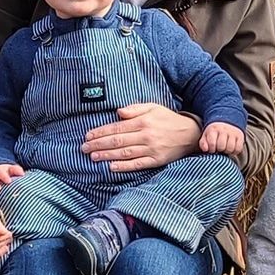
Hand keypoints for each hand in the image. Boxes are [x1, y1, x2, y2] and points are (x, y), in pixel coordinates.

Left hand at [81, 103, 202, 171]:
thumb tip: (118, 112)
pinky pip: (137, 164)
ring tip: (93, 157)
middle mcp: (146, 135)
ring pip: (125, 153)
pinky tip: (111, 167)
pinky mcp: (156, 160)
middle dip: (99, 144)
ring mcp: (151, 149)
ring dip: (107, 155)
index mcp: (143, 121)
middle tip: (84, 148)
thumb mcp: (153, 107)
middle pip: (118, 141)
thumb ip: (135, 109)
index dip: (101, 132)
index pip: (117, 127)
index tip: (88, 135)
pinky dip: (124, 166)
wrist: (190, 134)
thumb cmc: (168, 119)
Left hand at [200, 122, 245, 156]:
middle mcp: (224, 130)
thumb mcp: (206, 136)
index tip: (212, 149)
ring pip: (230, 148)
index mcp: (213, 129)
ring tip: (225, 149)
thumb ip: (203, 143)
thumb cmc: (214, 132)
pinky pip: (238, 148)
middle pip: (222, 146)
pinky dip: (234, 151)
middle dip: (219, 150)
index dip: (211, 150)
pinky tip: (231, 149)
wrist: (226, 122)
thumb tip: (205, 150)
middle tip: (219, 148)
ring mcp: (233, 133)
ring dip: (227, 151)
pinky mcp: (240, 136)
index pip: (212, 144)